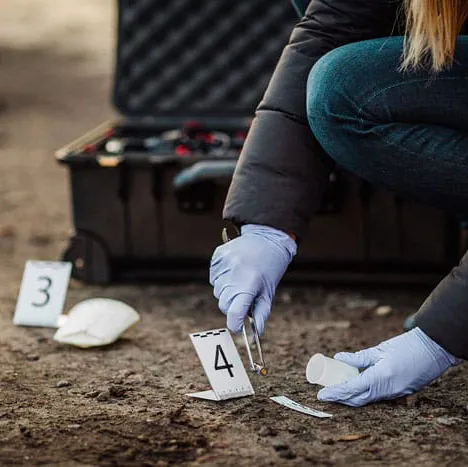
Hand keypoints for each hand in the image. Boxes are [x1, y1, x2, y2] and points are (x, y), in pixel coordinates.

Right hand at [209, 224, 296, 334]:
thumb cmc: (270, 268)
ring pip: (217, 291)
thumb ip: (260, 315)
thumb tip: (254, 337)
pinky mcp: (217, 257)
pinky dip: (221, 279)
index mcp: (249, 284)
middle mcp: (234, 274)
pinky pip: (214, 278)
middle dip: (232, 305)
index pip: (234, 312)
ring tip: (240, 279)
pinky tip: (234, 270)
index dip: (234, 323)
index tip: (237, 326)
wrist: (266, 238)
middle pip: (223, 303)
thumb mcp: (268, 292)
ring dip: (227, 291)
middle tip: (244, 296)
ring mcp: (224, 264)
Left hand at [317, 327, 461, 406]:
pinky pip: (377, 397)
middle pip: (358, 399)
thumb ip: (358, 357)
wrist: (433, 350)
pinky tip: (356, 387)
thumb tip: (338, 358)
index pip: (352, 389)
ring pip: (368, 400)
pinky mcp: (400, 393)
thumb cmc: (406, 346)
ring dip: (352, 397)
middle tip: (326, 394)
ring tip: (337, 391)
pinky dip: (364, 394)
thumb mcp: (379, 349)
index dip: (335, 393)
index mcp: (380, 377)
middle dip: (341, 398)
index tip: (321, 395)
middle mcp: (387, 390)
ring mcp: (395, 394)